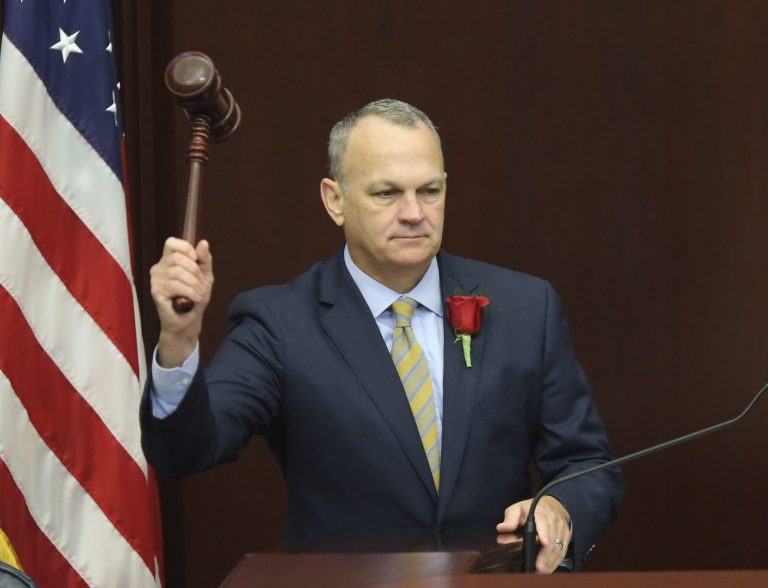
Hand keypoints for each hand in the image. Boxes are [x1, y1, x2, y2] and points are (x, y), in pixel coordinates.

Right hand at [149, 237, 213, 366]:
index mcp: (170, 260)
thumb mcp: (205, 276)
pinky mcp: (156, 292)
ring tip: (199, 294)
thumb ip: (204, 259)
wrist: (189, 321)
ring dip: (194, 284)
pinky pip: (174, 285)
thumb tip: (203, 242)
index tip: (196, 259)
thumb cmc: (195, 297)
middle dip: (195, 271)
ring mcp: (156, 280)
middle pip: (178, 258)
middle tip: (202, 285)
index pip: (171, 243)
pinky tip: (194, 298)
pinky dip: (189, 292)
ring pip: (177, 272)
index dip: (185, 248)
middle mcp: (160, 267)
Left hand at [496, 495, 570, 573]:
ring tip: (541, 571)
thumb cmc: (531, 508)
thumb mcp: (517, 509)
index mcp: (540, 513)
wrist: (552, 504)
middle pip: (552, 539)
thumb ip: (510, 518)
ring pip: (558, 547)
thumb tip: (501, 528)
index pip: (544, 523)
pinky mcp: (566, 537)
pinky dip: (555, 561)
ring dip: (550, 561)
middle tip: (538, 567)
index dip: (545, 533)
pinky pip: (562, 551)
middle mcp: (553, 520)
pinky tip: (547, 569)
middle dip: (546, 554)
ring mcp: (561, 529)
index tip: (544, 542)